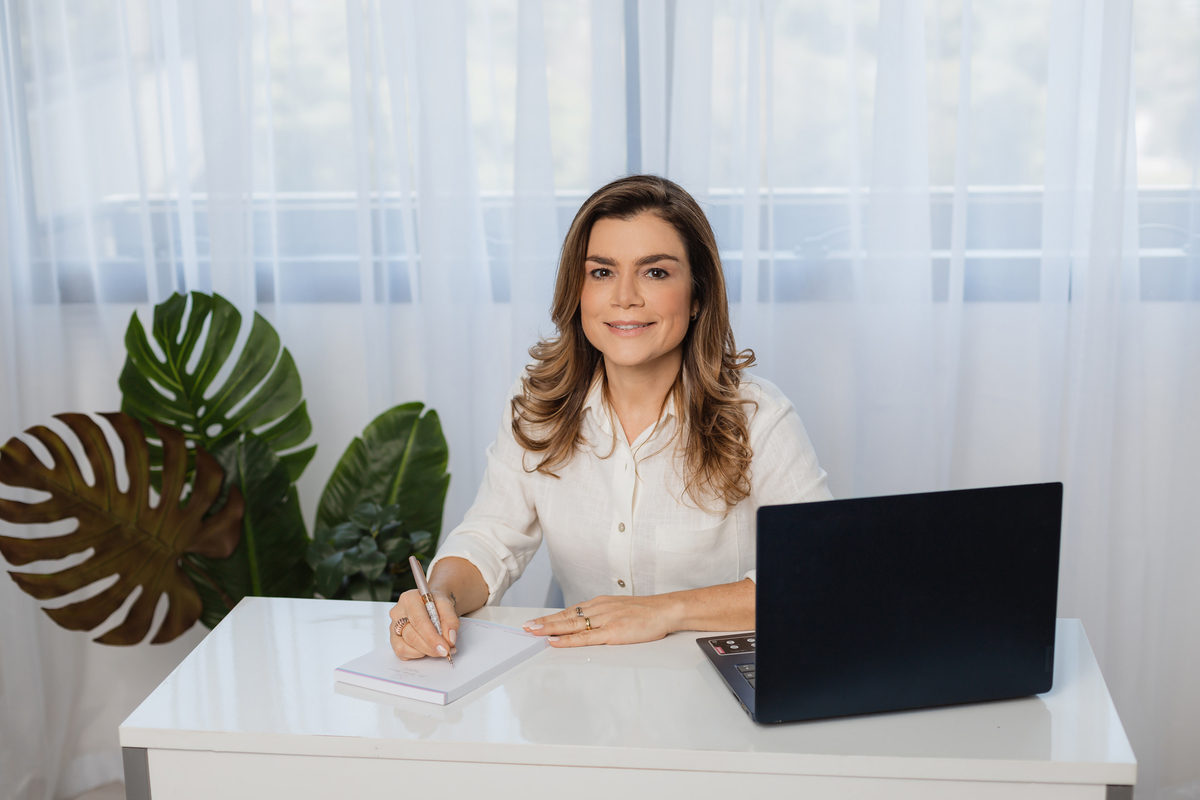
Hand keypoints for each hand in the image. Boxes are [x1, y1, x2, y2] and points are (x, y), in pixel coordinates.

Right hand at [388, 588, 458, 659]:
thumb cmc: (436, 603)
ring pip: (405, 646)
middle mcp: (397, 612)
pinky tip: (426, 648)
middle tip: (445, 651)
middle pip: (412, 637)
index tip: (444, 649)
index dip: (432, 638)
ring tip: (437, 647)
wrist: (431, 603)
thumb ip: (450, 621)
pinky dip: (415, 654)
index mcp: (409, 599)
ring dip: (424, 651)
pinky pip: (401, 652)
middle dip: (430, 648)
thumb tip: (450, 639)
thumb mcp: (447, 605)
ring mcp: (393, 626)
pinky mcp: (393, 638)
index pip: (419, 622)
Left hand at [521, 594, 681, 647]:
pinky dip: (568, 640)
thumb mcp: (621, 609)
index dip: (551, 617)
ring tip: (533, 633)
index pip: (570, 611)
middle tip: (525, 627)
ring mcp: (605, 620)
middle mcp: (599, 609)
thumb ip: (604, 616)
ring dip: (549, 629)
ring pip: (571, 625)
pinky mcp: (613, 632)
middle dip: (543, 622)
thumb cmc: (647, 612)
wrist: (666, 610)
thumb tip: (589, 624)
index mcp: (601, 604)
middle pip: (566, 617)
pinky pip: (586, 637)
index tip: (535, 621)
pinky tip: (556, 641)